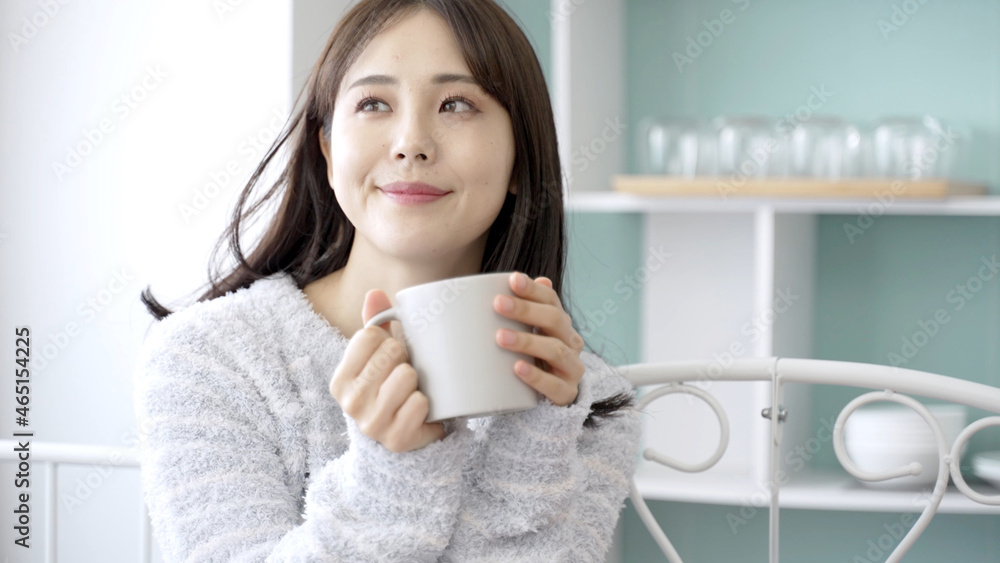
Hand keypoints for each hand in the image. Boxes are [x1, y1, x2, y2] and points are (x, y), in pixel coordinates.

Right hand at [329, 289, 445, 452]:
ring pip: (406, 375)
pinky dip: (428, 404)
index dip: (387, 340)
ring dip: (417, 382)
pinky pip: (421, 403)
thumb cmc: (388, 388)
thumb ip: (375, 325)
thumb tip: (375, 293)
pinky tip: (420, 412)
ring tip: (411, 392)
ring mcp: (372, 424)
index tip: (388, 357)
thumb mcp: (378, 357)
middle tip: (403, 376)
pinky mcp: (397, 439)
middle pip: (391, 352)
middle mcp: (350, 403)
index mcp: (340, 380)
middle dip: (404, 359)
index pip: (369, 335)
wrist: (401, 436)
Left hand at [493, 272, 584, 405]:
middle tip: (498, 303)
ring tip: (500, 337)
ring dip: (527, 341)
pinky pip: (554, 385)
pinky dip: (535, 376)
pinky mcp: (566, 393)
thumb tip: (527, 278)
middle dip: (525, 310)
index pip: (551, 300)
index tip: (512, 280)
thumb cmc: (535, 358)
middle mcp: (571, 342)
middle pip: (554, 320)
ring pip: (555, 350)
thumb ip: (525, 310)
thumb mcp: (530, 333)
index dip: (533, 290)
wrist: (553, 397)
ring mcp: (571, 368)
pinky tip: (517, 368)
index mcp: (561, 323)